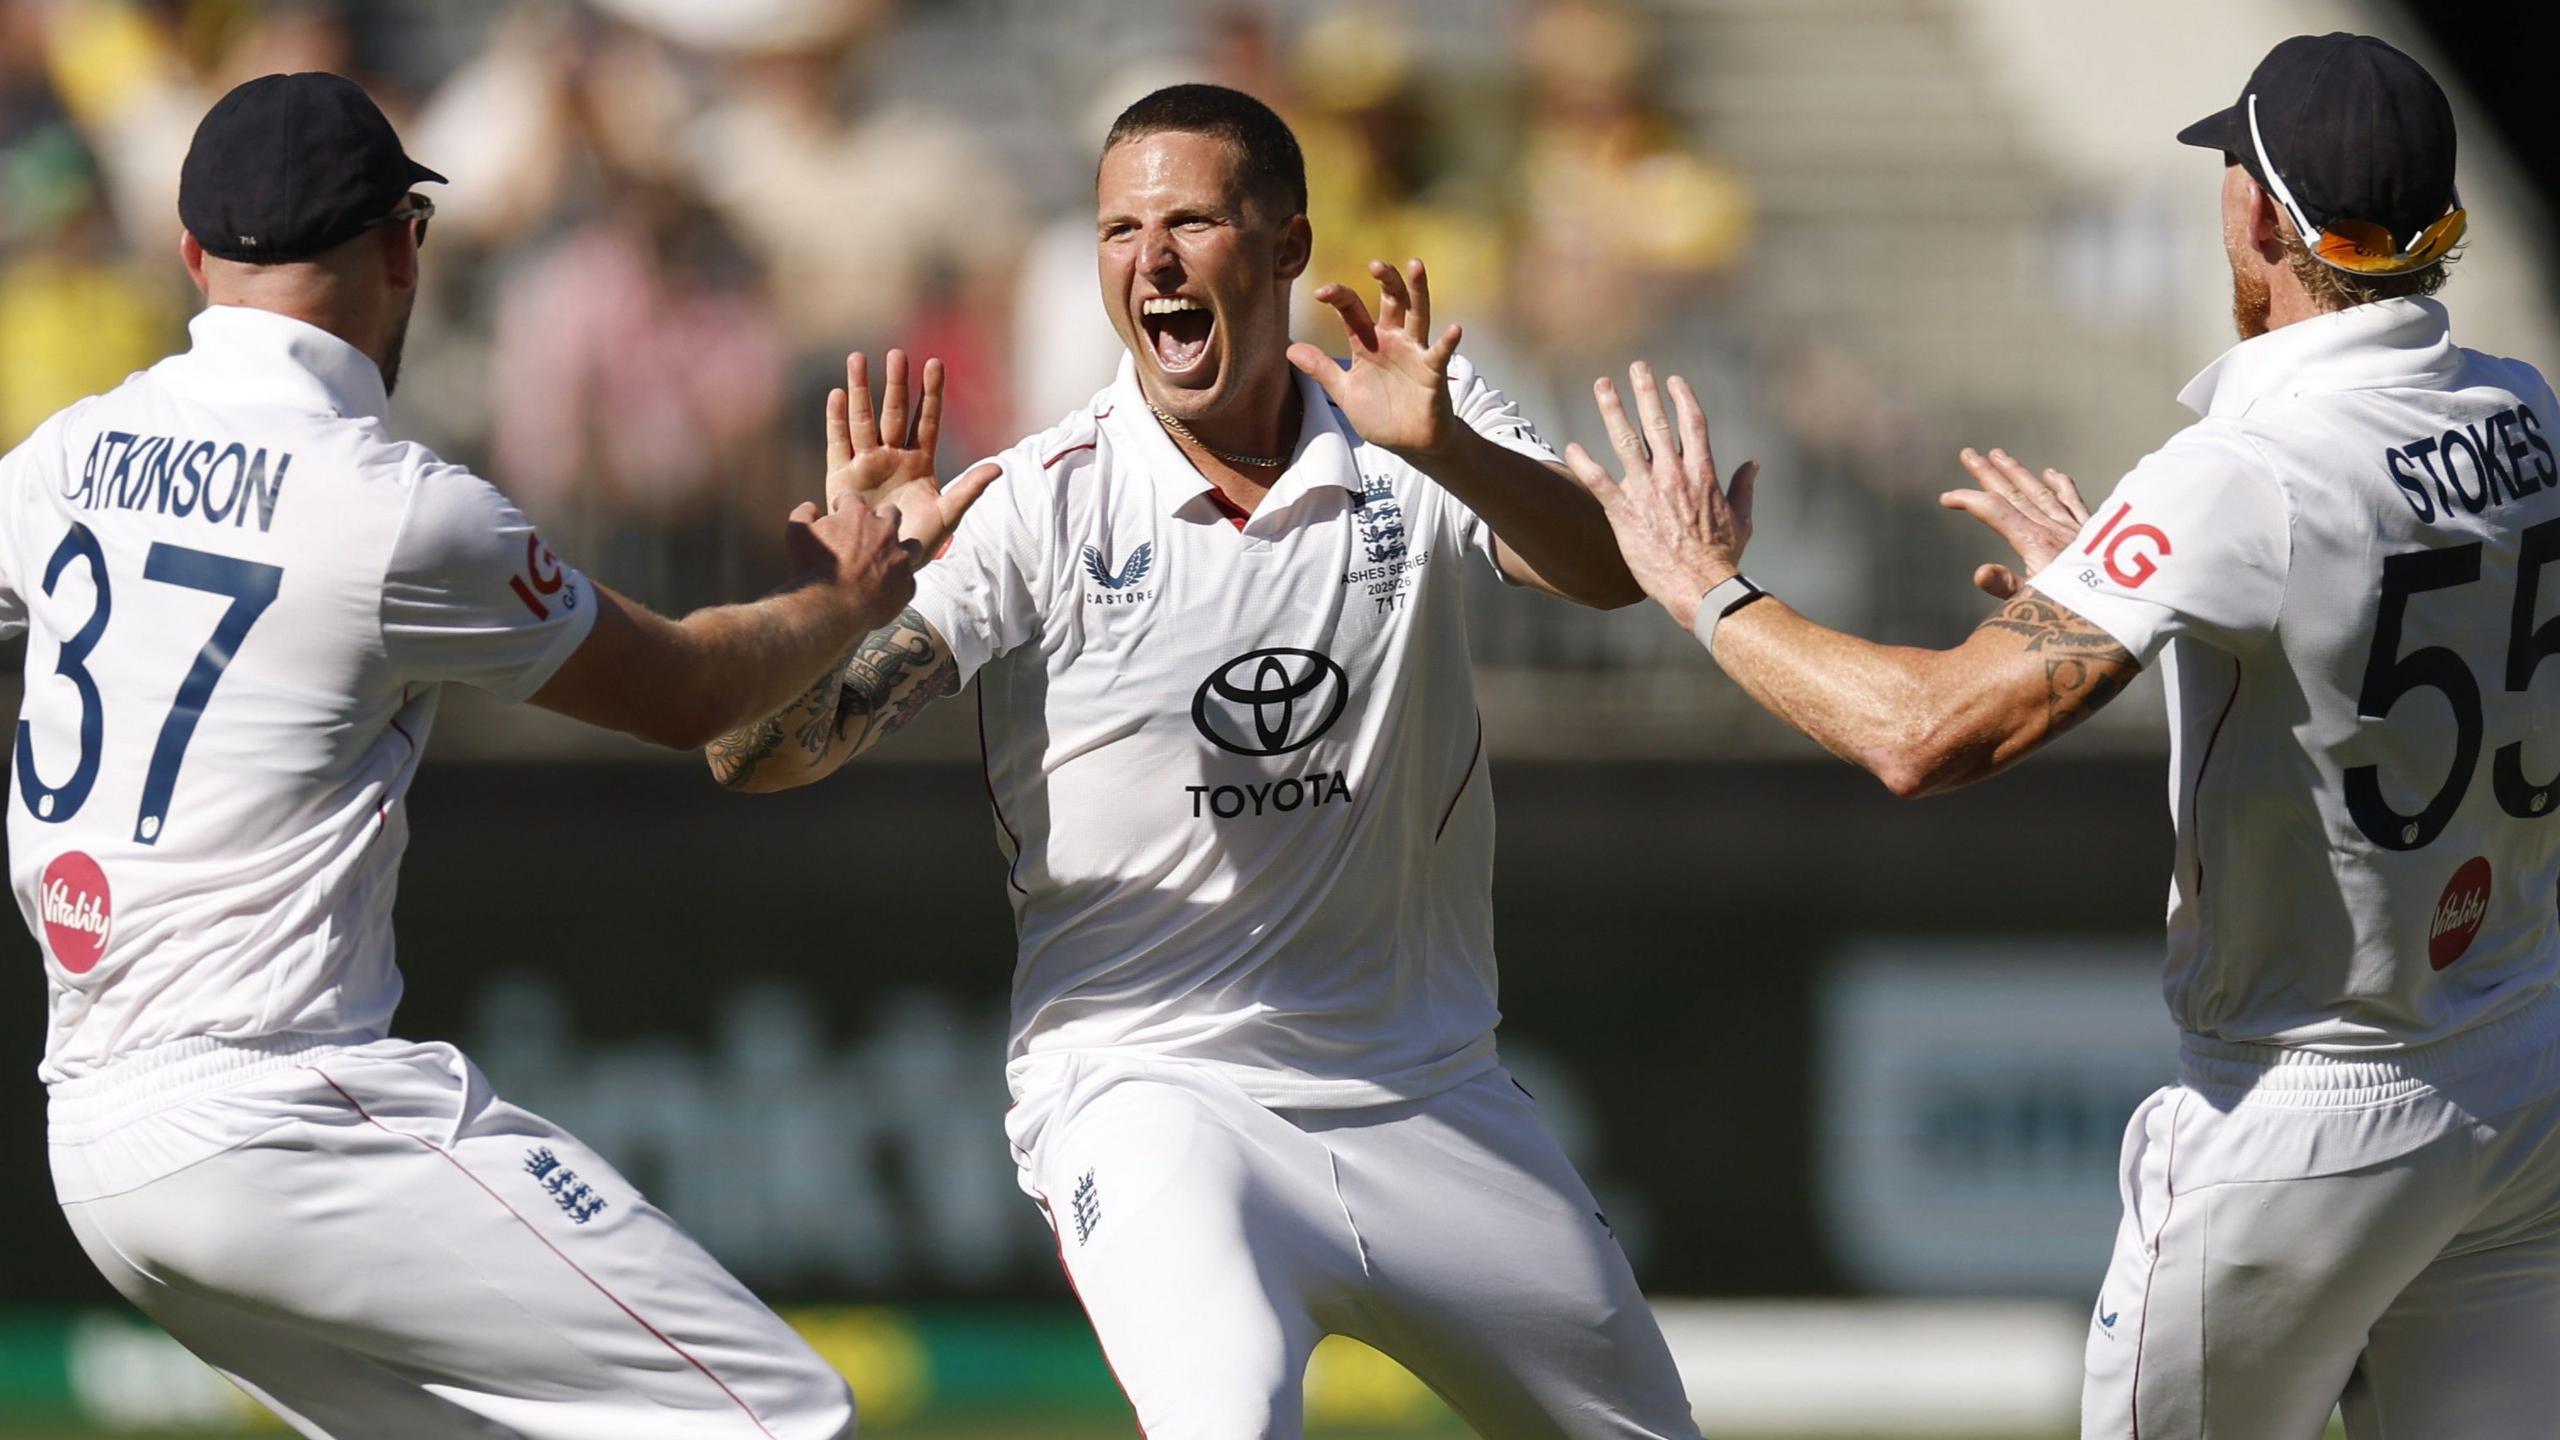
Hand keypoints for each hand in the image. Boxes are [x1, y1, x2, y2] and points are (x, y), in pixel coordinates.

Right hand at [786, 494, 914, 632]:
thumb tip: (811, 506)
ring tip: (889, 561)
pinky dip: (899, 583)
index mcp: (857, 516)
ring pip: (912, 546)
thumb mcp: (797, 534)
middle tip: (871, 532)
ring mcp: (899, 558)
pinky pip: (908, 580)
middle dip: (882, 519)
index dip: (845, 504)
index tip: (840, 511)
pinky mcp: (906, 584)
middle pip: (891, 514)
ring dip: (901, 550)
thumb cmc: (811, 568)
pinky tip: (888, 589)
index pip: (854, 498)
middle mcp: (884, 532)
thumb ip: (803, 514)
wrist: (831, 605)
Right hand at [824, 349, 1000, 565]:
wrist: (884, 565)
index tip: (935, 363)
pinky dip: (836, 419)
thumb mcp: (948, 515)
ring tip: (857, 358)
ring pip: (863, 419)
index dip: (931, 392)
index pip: (926, 419)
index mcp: (920, 461)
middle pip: (893, 412)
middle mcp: (892, 456)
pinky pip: (838, 443)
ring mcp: (866, 464)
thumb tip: (998, 468)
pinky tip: (836, 394)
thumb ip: (969, 490)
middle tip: (897, 354)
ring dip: (860, 390)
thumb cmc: (920, 542)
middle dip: (895, 384)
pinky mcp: (841, 477)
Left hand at [1287, 258, 1461, 461]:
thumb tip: (1289, 348)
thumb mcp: (1345, 392)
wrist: (1408, 444)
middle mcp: (1393, 340)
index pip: (1353, 311)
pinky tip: (1455, 329)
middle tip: (1375, 264)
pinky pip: (1441, 354)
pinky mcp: (1433, 372)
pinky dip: (1448, 342)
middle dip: (1385, 280)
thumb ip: (1322, 369)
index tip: (1321, 293)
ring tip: (1415, 265)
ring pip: (1418, 314)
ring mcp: (1415, 353)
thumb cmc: (1381, 415)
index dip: (1339, 298)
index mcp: (1369, 343)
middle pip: (1391, 301)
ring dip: (1417, 290)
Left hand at [1561, 362, 1758, 630]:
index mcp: (1703, 473)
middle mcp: (1673, 474)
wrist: (1699, 586)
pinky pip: (1599, 480)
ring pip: (1625, 440)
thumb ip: (1744, 488)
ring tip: (1601, 386)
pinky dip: (1584, 462)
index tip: (1673, 380)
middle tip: (1636, 367)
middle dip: (1645, 390)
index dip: (1682, 397)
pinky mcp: (1624, 511)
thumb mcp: (1742, 519)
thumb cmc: (1722, 557)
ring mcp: (1647, 491)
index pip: (1692, 423)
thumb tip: (1753, 464)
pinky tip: (1571, 446)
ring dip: (1612, 409)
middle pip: (1656, 421)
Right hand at [1940, 448, 2089, 599]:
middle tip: (1969, 454)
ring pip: (2041, 493)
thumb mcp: (2038, 603)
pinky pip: (2075, 503)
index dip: (1968, 501)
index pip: (1996, 512)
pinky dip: (2062, 487)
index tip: (1946, 498)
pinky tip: (2052, 474)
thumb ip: (2007, 587)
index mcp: (2036, 544)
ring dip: (2018, 473)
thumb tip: (1978, 571)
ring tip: (1999, 455)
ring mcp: (2074, 529)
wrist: (2130, 608)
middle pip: (2016, 494)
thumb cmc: (2081, 613)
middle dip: (1989, 474)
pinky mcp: (2093, 533)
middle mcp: (2054, 530)